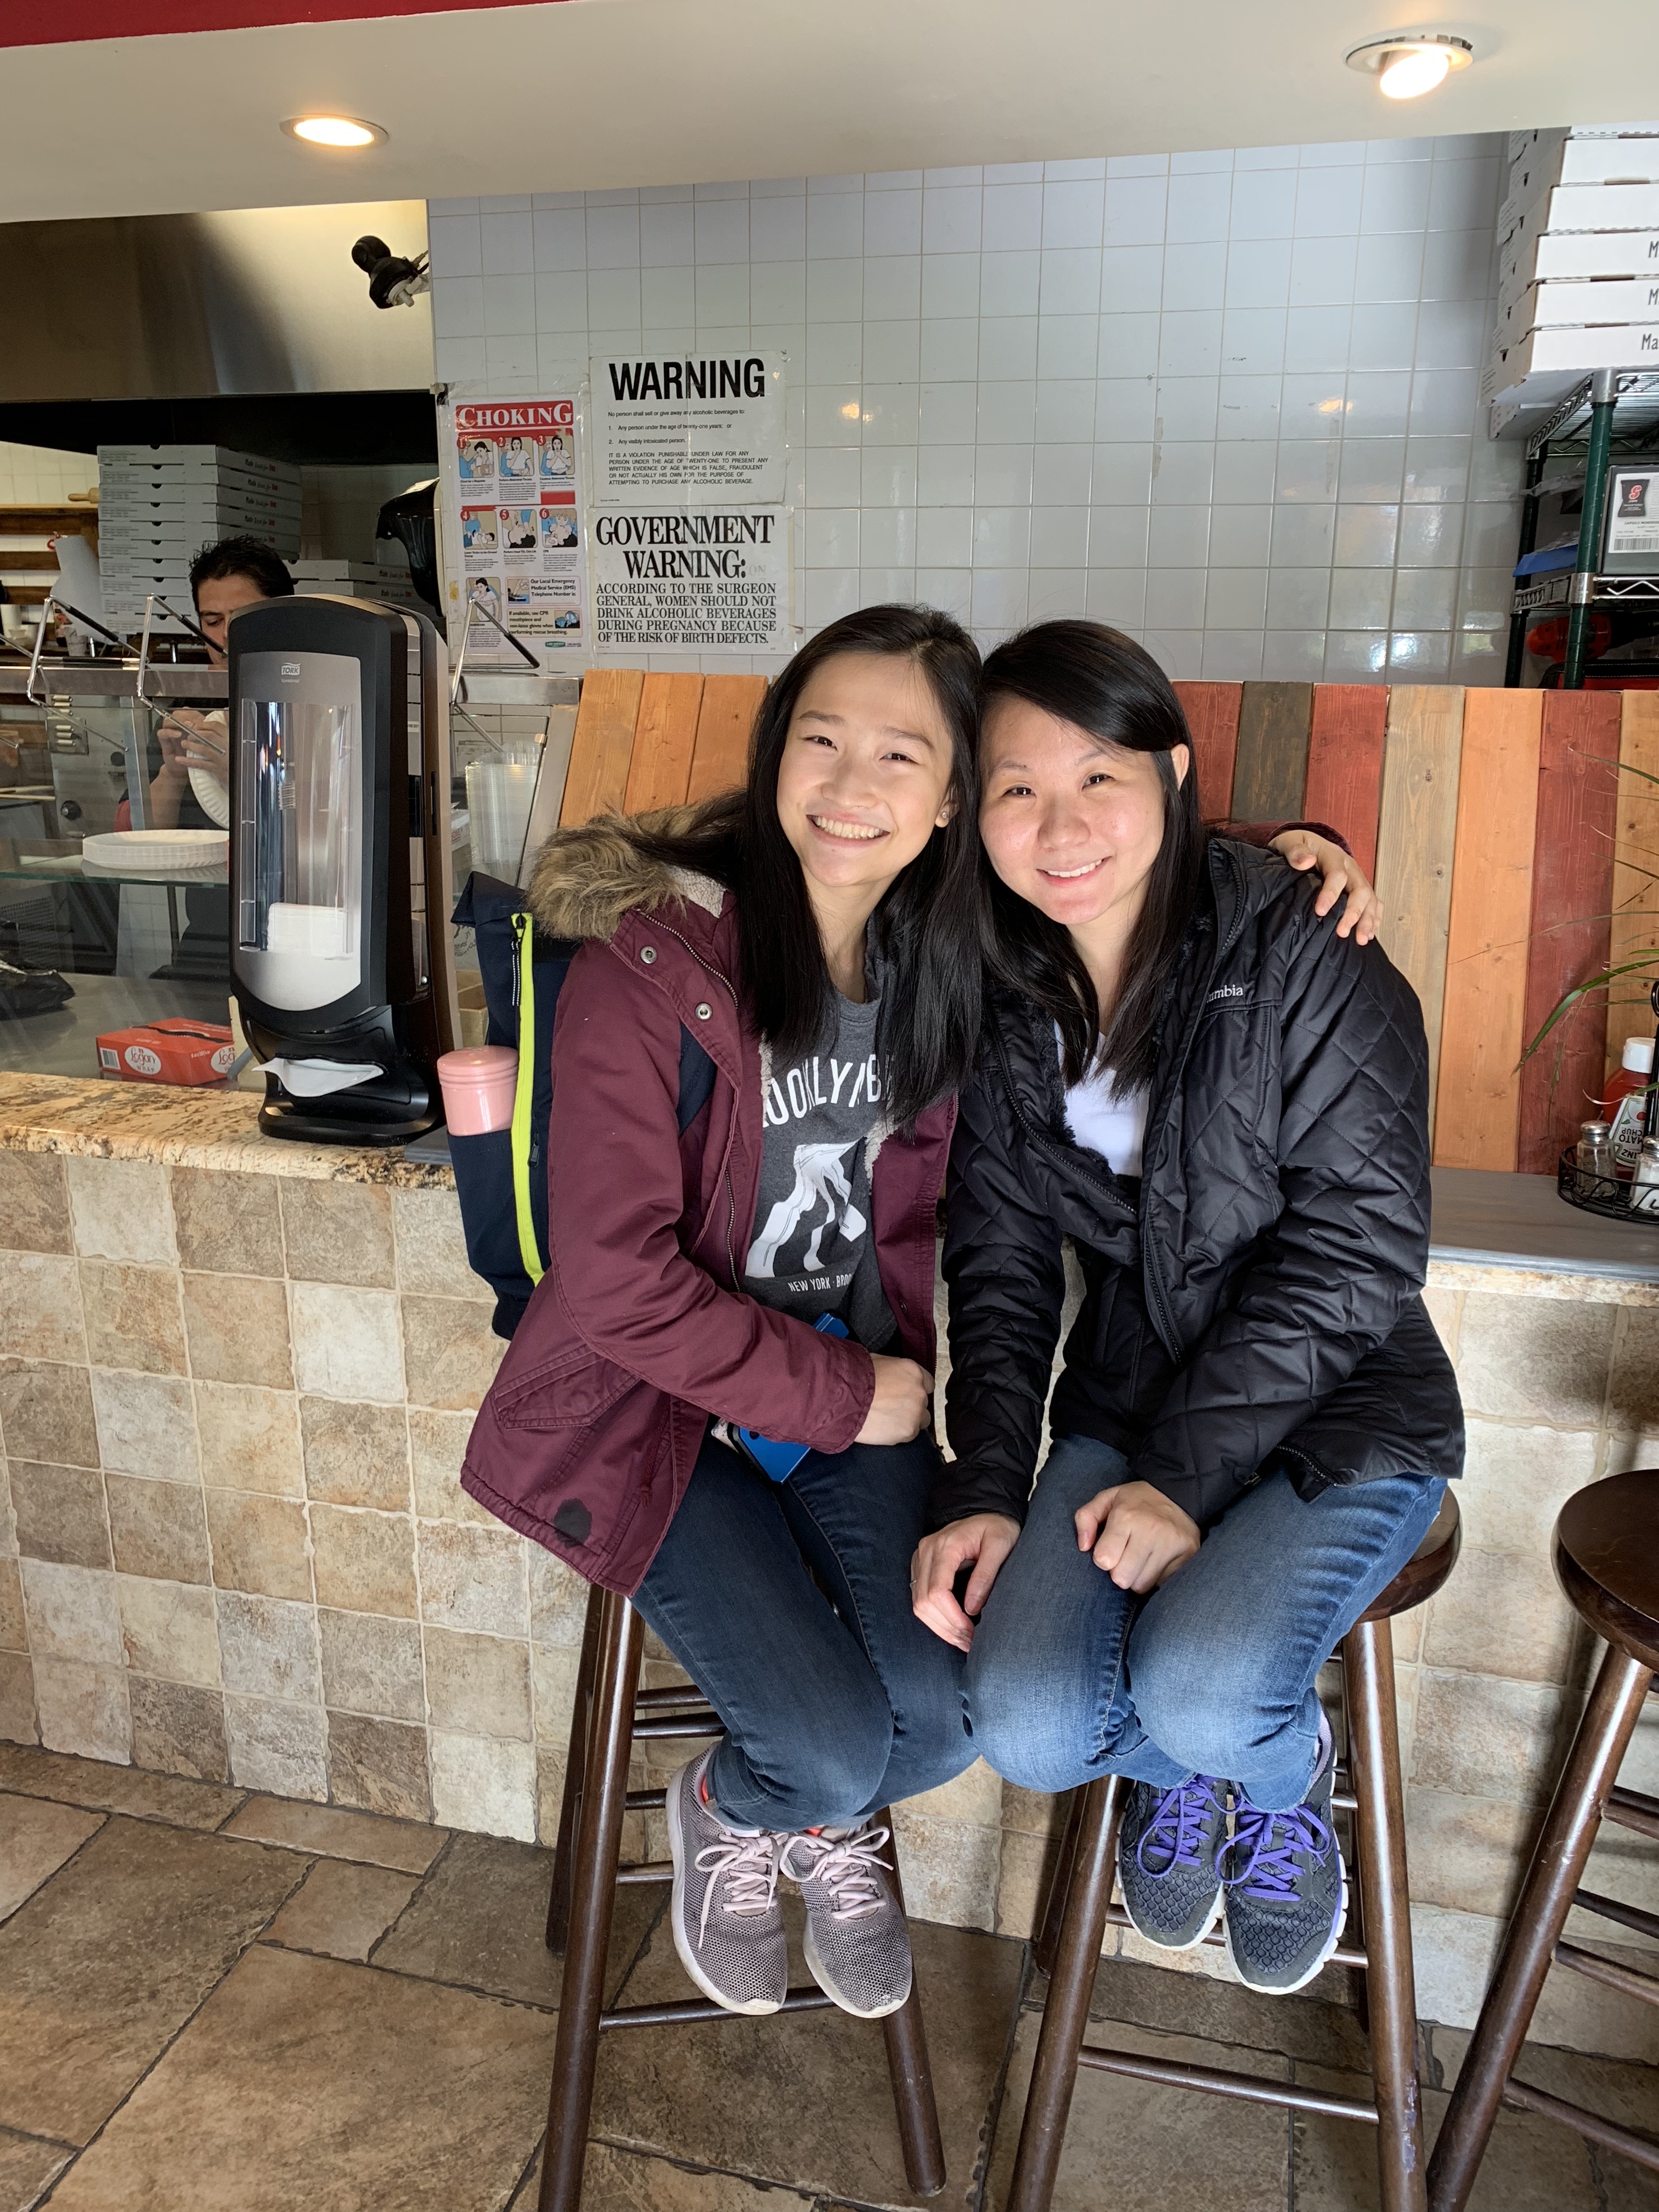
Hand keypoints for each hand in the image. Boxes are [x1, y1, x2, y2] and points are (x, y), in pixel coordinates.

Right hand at [159, 708, 227, 776]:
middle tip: (193, 722)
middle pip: (177, 713)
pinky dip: (169, 732)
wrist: (184, 771)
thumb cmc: (195, 758)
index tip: (202, 719)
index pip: (189, 712)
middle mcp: (178, 727)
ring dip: (177, 722)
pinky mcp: (164, 741)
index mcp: (188, 726)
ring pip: (168, 720)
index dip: (194, 714)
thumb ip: (207, 734)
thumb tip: (216, 726)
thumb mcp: (204, 745)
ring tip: (187, 726)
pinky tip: (178, 734)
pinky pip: (162, 733)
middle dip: (185, 716)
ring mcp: (170, 733)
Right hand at [854, 1355, 932, 1445]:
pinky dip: (899, 1433)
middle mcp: (919, 1391)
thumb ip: (893, 1371)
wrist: (844, 1398)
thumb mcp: (877, 1362)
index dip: (915, 1390)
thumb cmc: (855, 1377)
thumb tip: (890, 1374)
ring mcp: (916, 1413)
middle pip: (923, 1403)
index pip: (927, 1383)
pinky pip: (909, 1434)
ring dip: (908, 1420)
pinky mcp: (909, 1431)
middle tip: (891, 1408)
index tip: (905, 1394)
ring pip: (921, 1421)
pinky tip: (884, 1428)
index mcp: (913, 1371)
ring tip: (888, 1421)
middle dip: (910, 1406)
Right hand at [910, 1513, 1020, 1650]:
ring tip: (964, 1640)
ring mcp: (920, 1558)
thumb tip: (972, 1608)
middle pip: (923, 1602)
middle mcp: (926, 1551)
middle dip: (947, 1627)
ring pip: (918, 1604)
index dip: (953, 1618)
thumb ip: (986, 1574)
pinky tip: (954, 1627)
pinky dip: (935, 1618)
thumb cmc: (997, 1527)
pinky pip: (919, 1598)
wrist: (986, 1511)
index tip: (972, 1632)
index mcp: (946, 1545)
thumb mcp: (1001, 1544)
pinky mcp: (921, 1566)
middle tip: (971, 1643)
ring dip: (939, 1627)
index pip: (937, 1591)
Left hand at [1075, 1481, 1199, 1592]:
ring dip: (1137, 1577)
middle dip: (1119, 1572)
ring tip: (1140, 1559)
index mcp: (1126, 1516)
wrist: (1178, 1493)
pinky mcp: (1188, 1554)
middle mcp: (1150, 1530)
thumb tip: (1083, 1547)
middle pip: (1122, 1578)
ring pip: (1142, 1585)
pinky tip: (1156, 1561)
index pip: (1104, 1559)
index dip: (1102, 1558)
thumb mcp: (1106, 1499)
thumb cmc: (1136, 1501)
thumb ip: (1085, 1518)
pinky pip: (1163, 1584)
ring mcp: (1172, 1543)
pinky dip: (1156, 1577)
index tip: (1109, 1549)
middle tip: (1125, 1557)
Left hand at [1271, 830, 1377, 944]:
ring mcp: (1357, 879)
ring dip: (1368, 920)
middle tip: (1342, 932)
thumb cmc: (1295, 847)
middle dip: (1354, 912)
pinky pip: (1373, 903)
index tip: (1320, 911)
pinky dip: (1374, 918)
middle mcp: (1350, 868)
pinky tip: (1369, 934)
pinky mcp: (1359, 889)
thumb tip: (1306, 861)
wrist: (1305, 846)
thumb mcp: (1289, 843)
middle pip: (1360, 890)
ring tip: (1362, 940)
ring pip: (1370, 899)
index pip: (1337, 875)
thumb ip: (1295, 851)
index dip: (1331, 894)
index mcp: (1333, 856)